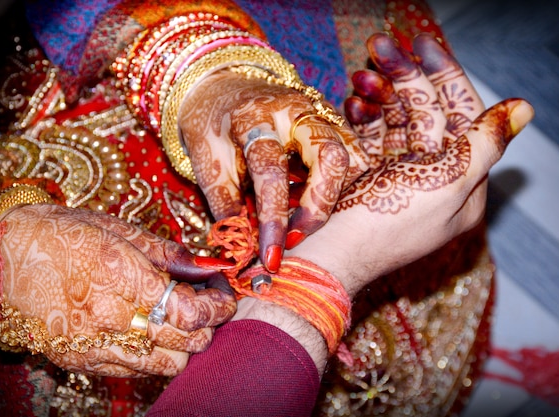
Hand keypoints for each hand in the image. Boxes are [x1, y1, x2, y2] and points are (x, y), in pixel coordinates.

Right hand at [0, 204, 236, 376]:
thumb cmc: (58, 235)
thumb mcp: (115, 229)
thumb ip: (167, 252)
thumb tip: (207, 266)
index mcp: (121, 275)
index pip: (191, 312)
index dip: (218, 305)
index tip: (222, 294)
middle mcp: (110, 315)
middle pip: (188, 341)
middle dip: (209, 324)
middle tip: (207, 303)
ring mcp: (95, 343)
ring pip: (169, 364)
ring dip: (186, 345)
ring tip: (181, 320)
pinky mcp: (82, 360)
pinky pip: (138, 371)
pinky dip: (156, 356)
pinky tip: (152, 332)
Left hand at [177, 71, 369, 271]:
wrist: (223, 89)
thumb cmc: (212, 129)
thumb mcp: (206, 164)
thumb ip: (226, 205)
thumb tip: (245, 251)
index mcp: (254, 116)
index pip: (270, 170)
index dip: (272, 219)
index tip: (270, 257)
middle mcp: (295, 109)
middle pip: (331, 156)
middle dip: (320, 205)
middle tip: (297, 237)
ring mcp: (320, 112)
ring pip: (351, 157)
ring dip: (334, 195)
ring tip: (302, 217)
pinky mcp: (334, 122)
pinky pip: (353, 156)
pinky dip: (339, 185)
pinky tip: (312, 199)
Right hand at [290, 33, 534, 294]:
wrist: (332, 257)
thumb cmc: (391, 224)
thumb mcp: (451, 183)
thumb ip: (487, 142)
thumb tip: (525, 107)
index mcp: (462, 181)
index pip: (461, 115)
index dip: (445, 75)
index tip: (421, 45)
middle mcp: (433, 177)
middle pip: (425, 113)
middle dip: (403, 77)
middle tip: (378, 46)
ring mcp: (399, 177)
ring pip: (395, 121)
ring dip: (379, 94)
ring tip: (359, 75)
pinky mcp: (369, 178)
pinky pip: (371, 137)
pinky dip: (362, 117)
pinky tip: (352, 100)